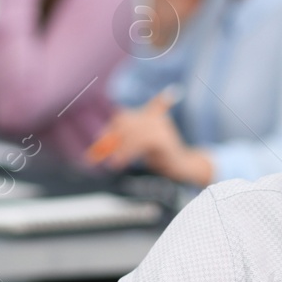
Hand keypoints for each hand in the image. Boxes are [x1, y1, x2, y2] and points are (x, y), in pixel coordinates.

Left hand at [88, 90, 212, 184]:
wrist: (183, 167)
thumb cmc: (160, 158)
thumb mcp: (139, 147)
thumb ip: (124, 143)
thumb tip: (101, 145)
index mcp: (150, 114)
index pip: (123, 115)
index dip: (110, 128)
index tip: (100, 140)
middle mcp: (155, 117)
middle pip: (125, 121)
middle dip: (111, 138)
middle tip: (99, 154)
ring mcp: (160, 126)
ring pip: (132, 133)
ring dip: (119, 149)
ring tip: (112, 163)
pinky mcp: (162, 139)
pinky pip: (139, 143)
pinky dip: (127, 153)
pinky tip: (120, 163)